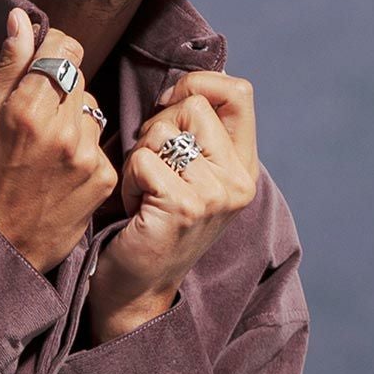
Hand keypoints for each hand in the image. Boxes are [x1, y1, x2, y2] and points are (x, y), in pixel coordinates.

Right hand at [0, 7, 118, 275]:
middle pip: (80, 79)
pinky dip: (86, 154)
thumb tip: (21, 17)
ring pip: (93, 111)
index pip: (65, 48)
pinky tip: (62, 174)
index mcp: (27, 107)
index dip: (53, 53)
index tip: (41, 69)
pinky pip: (101, 146)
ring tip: (49, 151)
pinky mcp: (104, 179)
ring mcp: (87, 155)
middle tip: (36, 122)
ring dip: (76, 122)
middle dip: (61, 90)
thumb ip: (8, 67)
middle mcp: (63, 128)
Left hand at [87, 70, 259, 334]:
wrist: (138, 289)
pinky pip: (142, 160)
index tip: (167, 107)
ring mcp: (215, 195)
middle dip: (157, 126)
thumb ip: (197, 133)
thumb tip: (184, 83)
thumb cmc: (152, 225)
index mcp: (244, 167)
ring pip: (162, 131)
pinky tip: (135, 208)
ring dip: (139, 158)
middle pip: (194, 105)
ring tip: (144, 194)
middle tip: (151, 169)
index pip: (239, 91)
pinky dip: (129, 180)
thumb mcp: (189, 175)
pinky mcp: (184, 207)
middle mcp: (239, 180)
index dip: (196, 85)